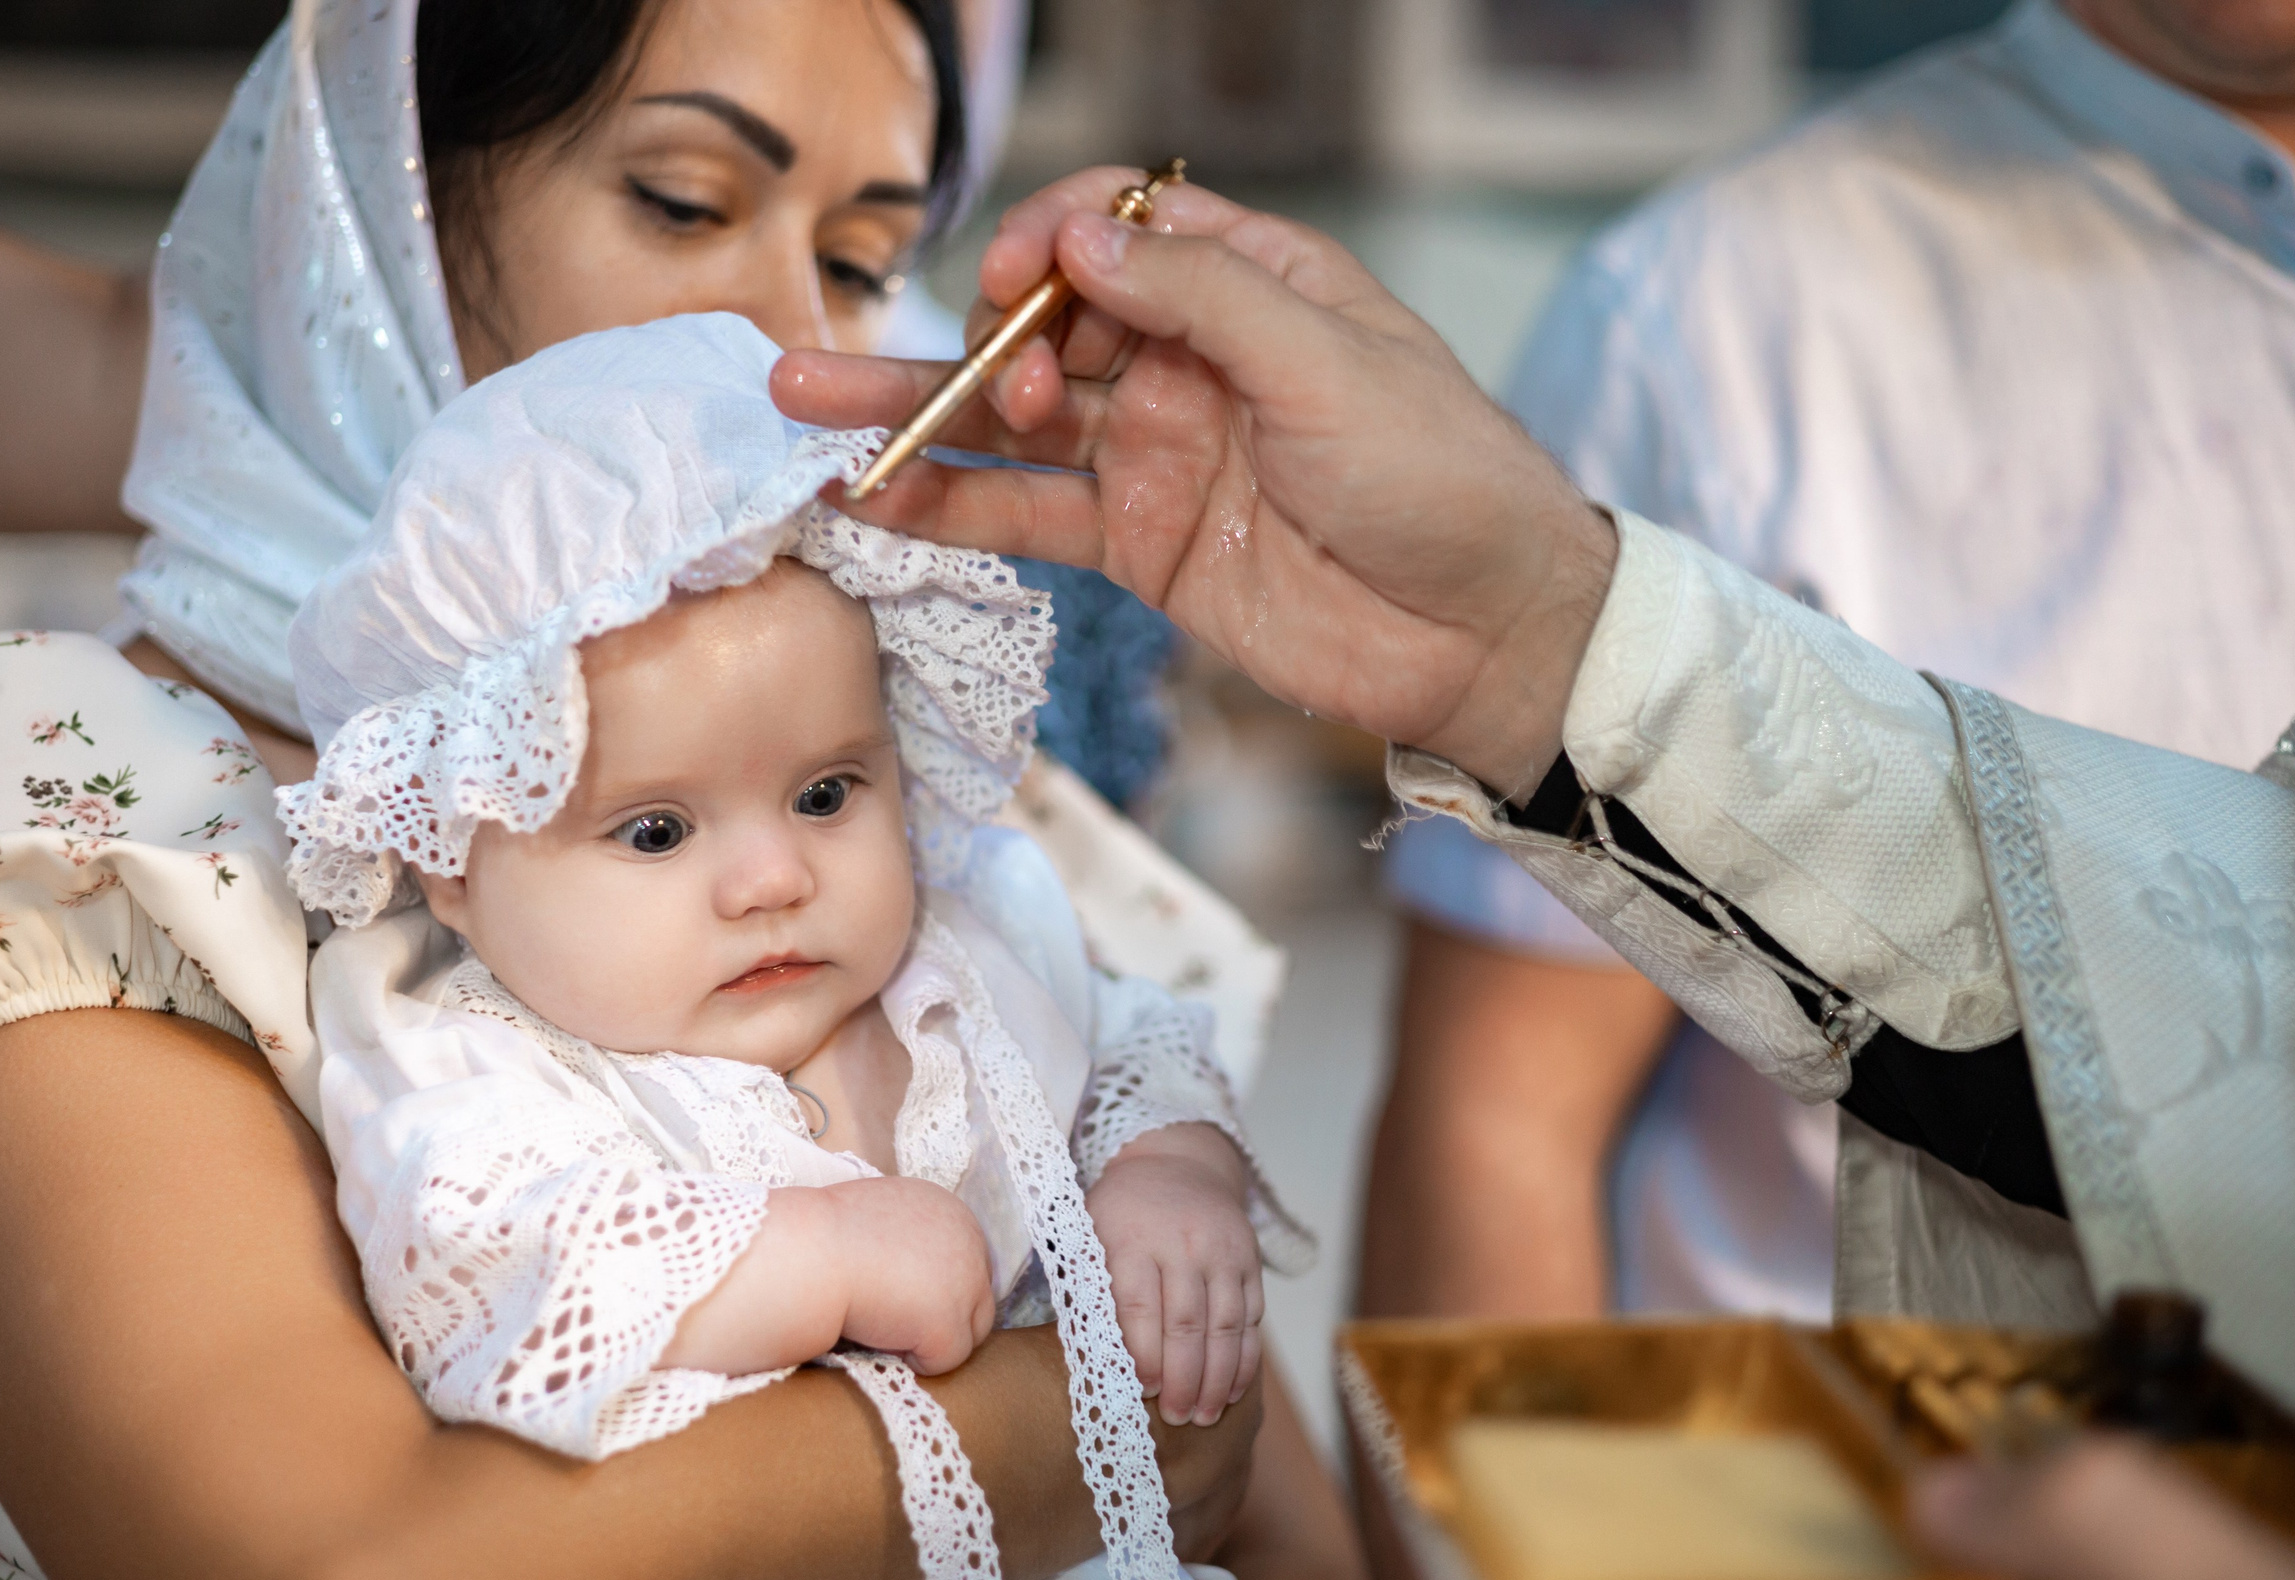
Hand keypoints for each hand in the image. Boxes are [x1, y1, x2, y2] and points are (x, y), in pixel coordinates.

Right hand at [771, 168, 1617, 796]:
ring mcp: (1154, 453)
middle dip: (974, 339)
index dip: (1050, 244)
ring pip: (1010, 422)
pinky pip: (1023, 515)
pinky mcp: (1137, 545)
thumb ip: (1203, 299)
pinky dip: (945, 509)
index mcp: (1250, 285)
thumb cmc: (1442, 478)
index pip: (1117, 230)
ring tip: (809, 411)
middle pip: (1043, 324)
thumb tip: (1084, 245)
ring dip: (914, 416)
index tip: (1016, 284)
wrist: (1485, 635)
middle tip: (937, 376)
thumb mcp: (1331, 363)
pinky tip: (866, 499)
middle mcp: (1187, 360)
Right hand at [827, 1176, 999, 1374]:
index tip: (904, 1296)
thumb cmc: (827, 1234)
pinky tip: (882, 1339)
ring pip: (970, 1334)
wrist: (812, 1254)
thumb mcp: (884, 1215)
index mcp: (952, 1213)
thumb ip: (911, 1236)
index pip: (968, 1265)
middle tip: (899, 1321)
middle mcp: (971, 1244)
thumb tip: (914, 1267)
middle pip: (978, 1299)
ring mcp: (966, 1286)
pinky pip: (946, 1361)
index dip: (938, 1288)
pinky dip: (916, 1360)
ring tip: (887, 1328)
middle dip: (943, 1316)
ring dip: (932, 1338)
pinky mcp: (948, 1325)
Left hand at [1086, 1122, 1262, 1426]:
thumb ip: (1089, 1288)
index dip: (1143, 1356)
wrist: (1176, 1163)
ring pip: (1225, 1325)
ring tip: (1205, 1415)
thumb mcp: (1089, 1234)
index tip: (1144, 1393)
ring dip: (1217, 1378)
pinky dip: (1244, 1358)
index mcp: (1132, 1240)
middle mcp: (1181, 1244)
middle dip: (1183, 1378)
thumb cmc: (1120, 1214)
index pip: (1139, 1308)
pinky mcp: (1250, 1260)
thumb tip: (1090, 1359)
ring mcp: (1222, 1251)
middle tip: (1177, 1417)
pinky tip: (1232, 1389)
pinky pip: (1251, 1316)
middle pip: (1187, 1323)